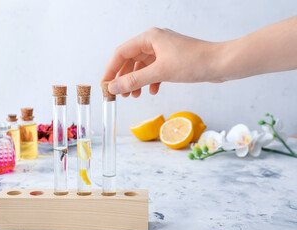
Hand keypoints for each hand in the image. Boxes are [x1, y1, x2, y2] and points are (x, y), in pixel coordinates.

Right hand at [101, 27, 221, 96]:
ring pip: (142, 66)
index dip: (111, 69)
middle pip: (130, 59)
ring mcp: (164, 50)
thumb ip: (134, 80)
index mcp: (149, 37)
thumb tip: (114, 87)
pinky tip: (153, 91)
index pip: (121, 53)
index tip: (105, 84)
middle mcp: (155, 41)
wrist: (220, 64)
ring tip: (133, 96)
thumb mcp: (160, 72)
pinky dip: (151, 81)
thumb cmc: (193, 62)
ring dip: (137, 81)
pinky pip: (154, 70)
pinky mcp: (172, 59)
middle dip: (124, 78)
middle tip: (119, 94)